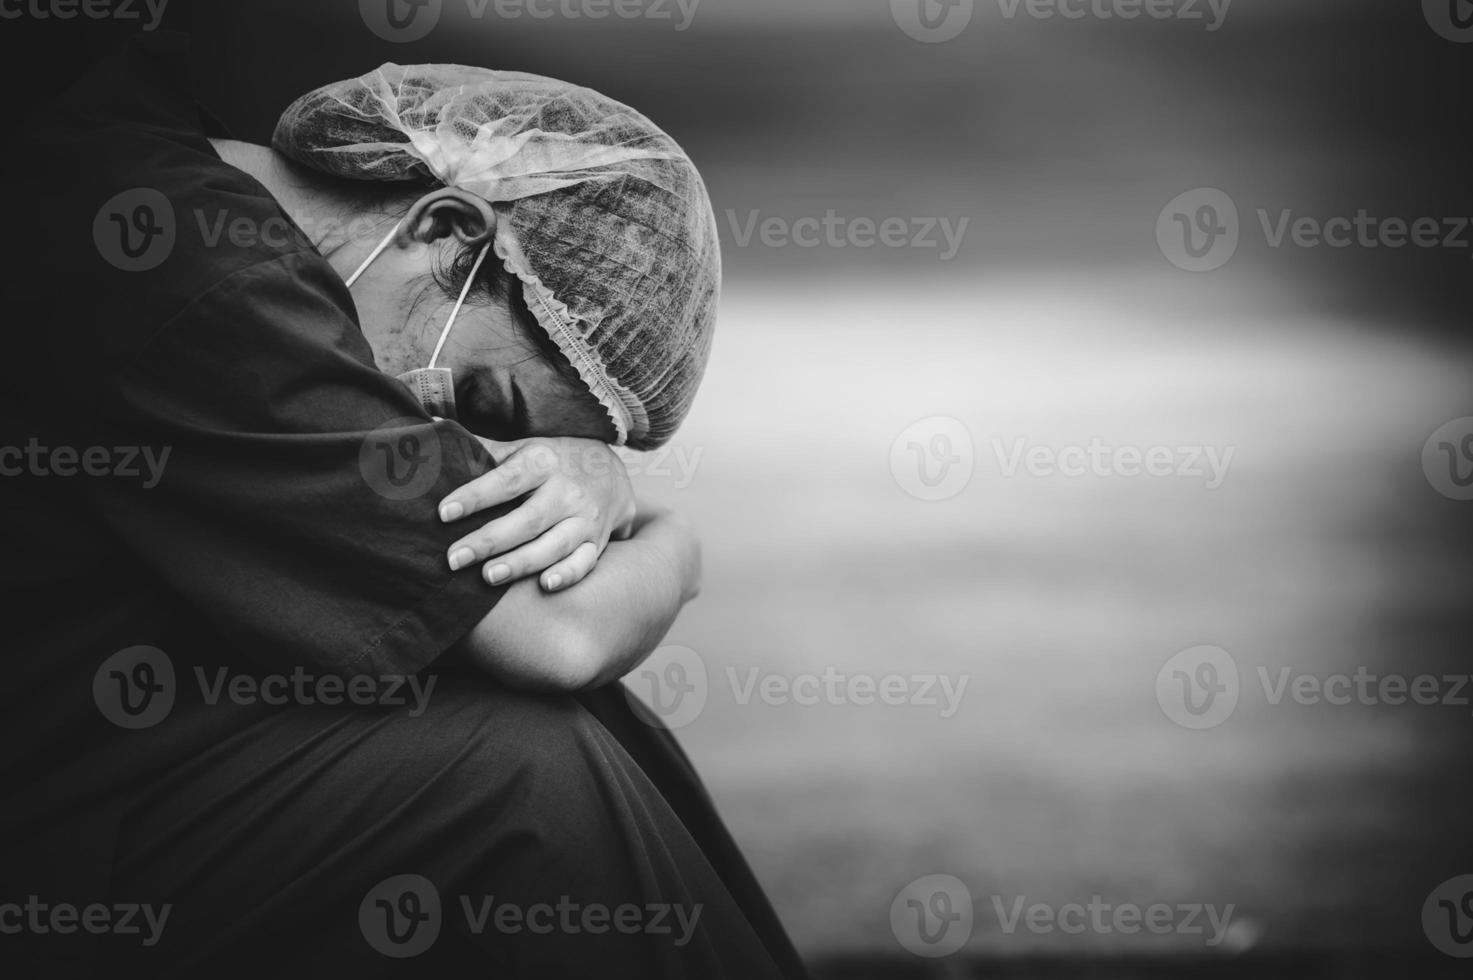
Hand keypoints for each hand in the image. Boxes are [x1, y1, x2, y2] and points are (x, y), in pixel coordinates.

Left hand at [439, 437, 636, 591]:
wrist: (610, 471)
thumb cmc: (551, 462)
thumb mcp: (521, 448)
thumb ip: (481, 449)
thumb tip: (428, 431)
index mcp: (542, 462)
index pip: (506, 480)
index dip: (475, 496)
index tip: (444, 512)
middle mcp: (566, 490)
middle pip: (528, 519)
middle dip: (490, 540)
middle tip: (454, 559)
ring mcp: (584, 519)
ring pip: (554, 545)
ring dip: (521, 562)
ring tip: (488, 577)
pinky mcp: (596, 543)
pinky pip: (585, 562)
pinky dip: (568, 574)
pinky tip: (545, 585)